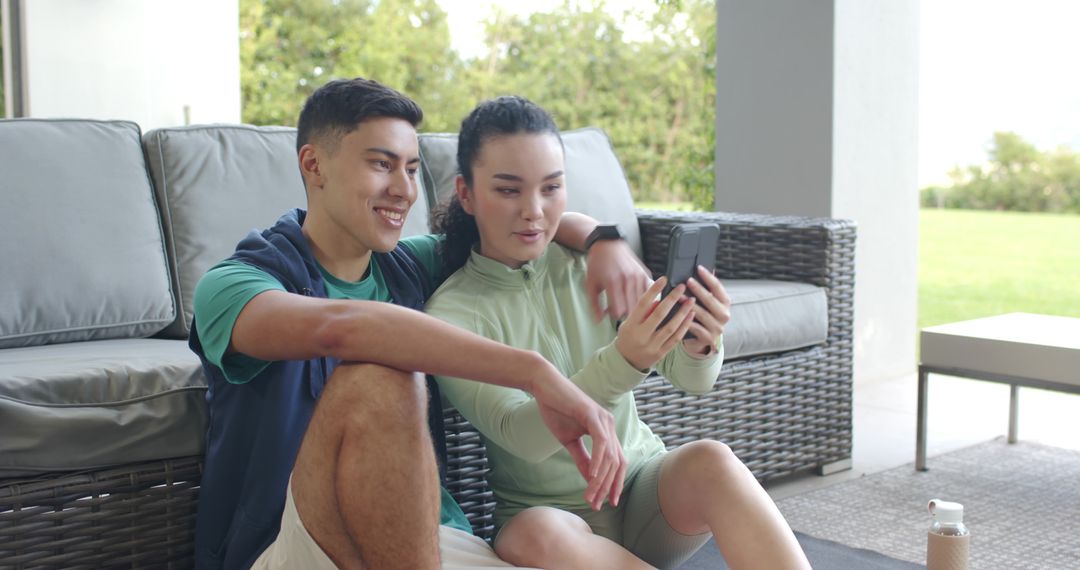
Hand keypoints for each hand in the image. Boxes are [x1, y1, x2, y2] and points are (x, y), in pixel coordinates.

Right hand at [531, 370, 627, 509]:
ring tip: (590, 496)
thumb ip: (582, 458)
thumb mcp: (569, 441)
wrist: (544, 387)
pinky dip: (598, 461)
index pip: (617, 462)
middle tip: (596, 504)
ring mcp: (603, 419)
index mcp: (606, 431)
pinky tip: (592, 476)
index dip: (614, 484)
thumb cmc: (556, 411)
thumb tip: (590, 479)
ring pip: (610, 456)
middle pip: (617, 463)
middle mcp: (610, 425)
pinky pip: (601, 442)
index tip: (606, 502)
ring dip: (600, 480)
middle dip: (608, 487)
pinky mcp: (592, 415)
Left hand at [585, 239, 650, 321]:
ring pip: (643, 303)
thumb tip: (598, 321)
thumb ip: (594, 305)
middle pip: (632, 309)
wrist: (608, 245)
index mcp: (613, 283)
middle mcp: (628, 280)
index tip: (611, 313)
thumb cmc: (598, 264)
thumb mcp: (590, 285)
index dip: (614, 315)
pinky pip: (650, 294)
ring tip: (627, 303)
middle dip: (626, 313)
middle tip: (619, 310)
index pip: (618, 311)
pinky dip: (645, 299)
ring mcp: (639, 277)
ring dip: (636, 307)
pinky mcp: (646, 274)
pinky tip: (637, 297)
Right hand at [615, 277, 695, 370]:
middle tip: (682, 287)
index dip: (654, 290)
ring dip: (682, 313)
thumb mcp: (629, 323)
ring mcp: (652, 346)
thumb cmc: (628, 338)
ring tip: (691, 301)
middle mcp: (641, 336)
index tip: (663, 279)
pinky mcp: (661, 353)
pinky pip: (675, 339)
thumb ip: (643, 312)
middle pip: (659, 314)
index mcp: (631, 325)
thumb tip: (658, 300)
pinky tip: (690, 317)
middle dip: (672, 299)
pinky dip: (684, 327)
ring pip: (671, 327)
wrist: (626, 362)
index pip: (643, 304)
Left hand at [682, 265, 731, 356]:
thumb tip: (700, 267)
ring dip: (690, 305)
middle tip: (688, 280)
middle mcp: (725, 315)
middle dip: (699, 289)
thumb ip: (705, 287)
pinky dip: (688, 322)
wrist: (702, 339)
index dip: (708, 277)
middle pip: (711, 300)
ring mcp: (718, 328)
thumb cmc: (702, 315)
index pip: (718, 287)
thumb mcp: (706, 302)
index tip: (698, 268)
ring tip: (679, 297)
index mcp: (725, 303)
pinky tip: (679, 315)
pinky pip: (697, 329)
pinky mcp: (709, 338)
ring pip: (703, 314)